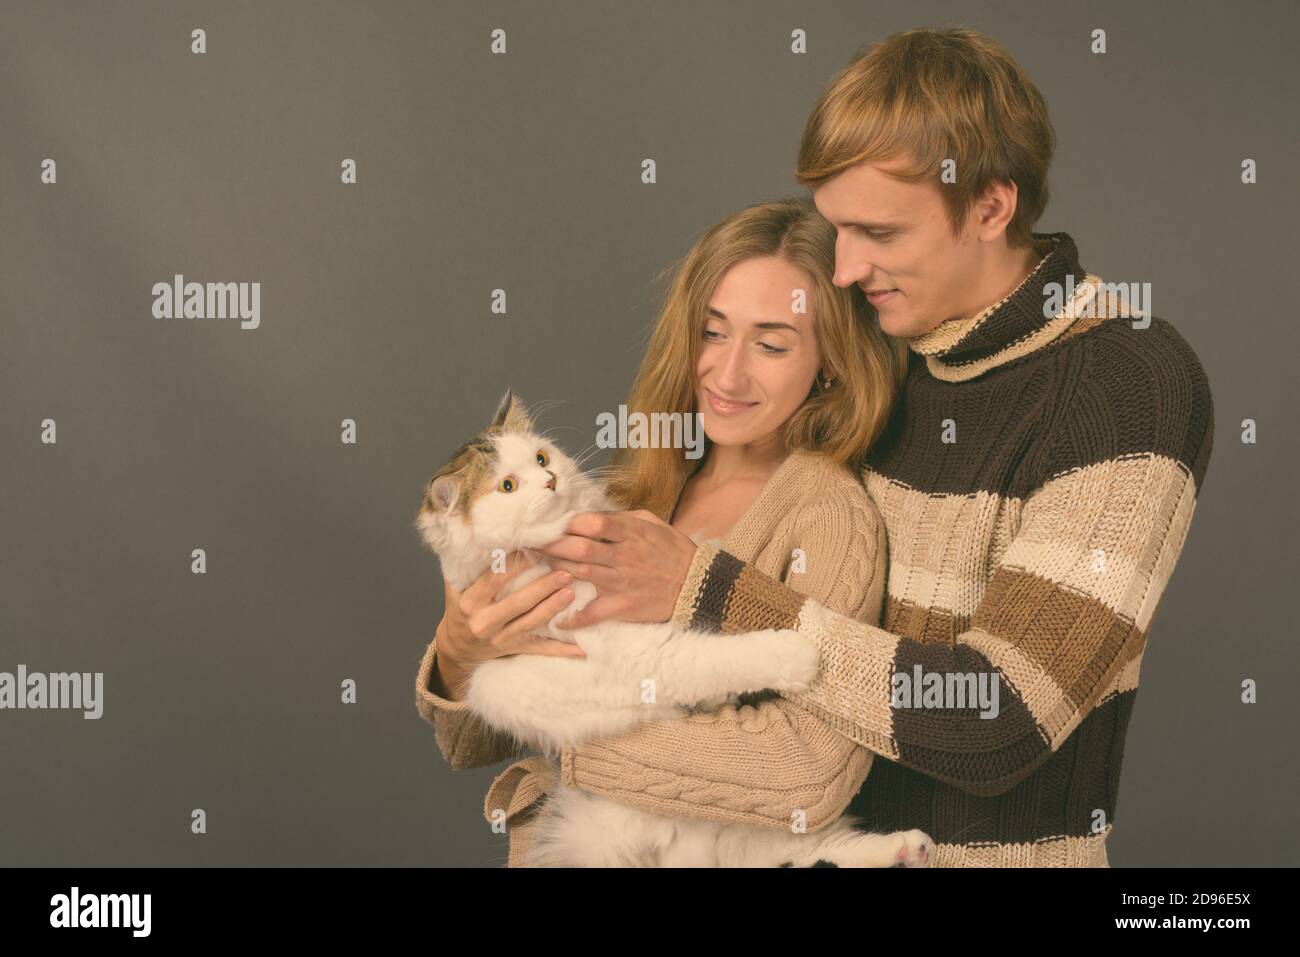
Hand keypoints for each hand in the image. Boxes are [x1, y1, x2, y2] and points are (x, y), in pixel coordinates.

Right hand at [437, 551, 586, 665]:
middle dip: (543, 587)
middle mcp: (484, 622)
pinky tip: (580, 649)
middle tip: (565, 573)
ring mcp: (499, 639)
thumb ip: (471, 565)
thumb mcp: (457, 587)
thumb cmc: (461, 608)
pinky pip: (539, 650)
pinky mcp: (513, 650)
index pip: (496, 579)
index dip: (518, 564)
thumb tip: (489, 535)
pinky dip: (560, 651)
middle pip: (518, 602)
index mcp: (470, 602)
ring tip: (572, 593)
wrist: (457, 647)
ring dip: (553, 608)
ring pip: (531, 623)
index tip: (539, 550)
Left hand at [533, 509, 697, 628]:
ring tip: (536, 564)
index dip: (569, 522)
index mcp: (631, 534)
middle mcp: (623, 557)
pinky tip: (556, 618)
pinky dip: (573, 617)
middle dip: (552, 544)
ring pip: (580, 574)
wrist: (697, 586)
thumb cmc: (673, 551)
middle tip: (531, 541)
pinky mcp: (621, 606)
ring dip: (555, 570)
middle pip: (580, 548)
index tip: (551, 521)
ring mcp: (621, 583)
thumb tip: (594, 515)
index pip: (594, 524)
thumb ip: (623, 518)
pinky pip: (593, 613)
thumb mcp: (653, 524)